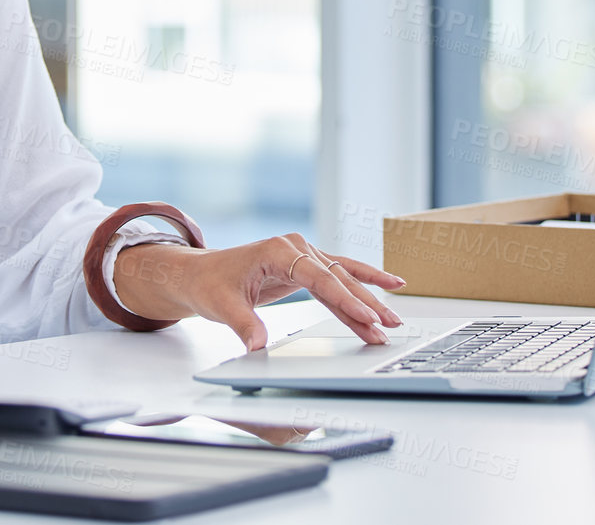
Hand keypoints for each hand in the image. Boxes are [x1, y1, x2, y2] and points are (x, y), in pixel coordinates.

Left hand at [112, 234, 406, 350]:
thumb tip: (257, 347)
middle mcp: (295, 247)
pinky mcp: (305, 266)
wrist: (200, 273)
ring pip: (343, 278)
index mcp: (277, 251)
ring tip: (394, 321)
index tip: (366, 319)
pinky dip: (363, 283)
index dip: (345, 300)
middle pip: (338, 278)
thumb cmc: (210, 284)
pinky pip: (339, 275)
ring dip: (369, 299)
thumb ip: (244, 325)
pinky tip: (390, 286)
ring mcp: (303, 254)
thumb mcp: (223, 306)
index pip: (319, 277)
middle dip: (366, 304)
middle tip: (389, 328)